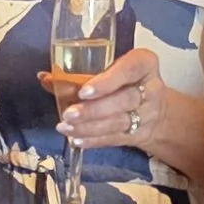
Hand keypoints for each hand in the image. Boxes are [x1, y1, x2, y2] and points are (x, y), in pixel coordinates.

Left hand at [61, 44, 175, 163]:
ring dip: (90, 127)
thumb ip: (80, 74)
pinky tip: (78, 140)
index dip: (107, 81)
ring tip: (67, 128)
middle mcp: (151, 89)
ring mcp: (148, 114)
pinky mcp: (141, 134)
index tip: (84, 91)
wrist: (157, 110)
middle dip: (94, 110)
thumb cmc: (126, 82)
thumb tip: (45, 78)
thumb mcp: (111, 70)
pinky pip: (116, 139)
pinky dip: (95, 140)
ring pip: (118, 122)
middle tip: (69, 114)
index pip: (130, 69)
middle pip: (124, 100)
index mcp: (144, 64)